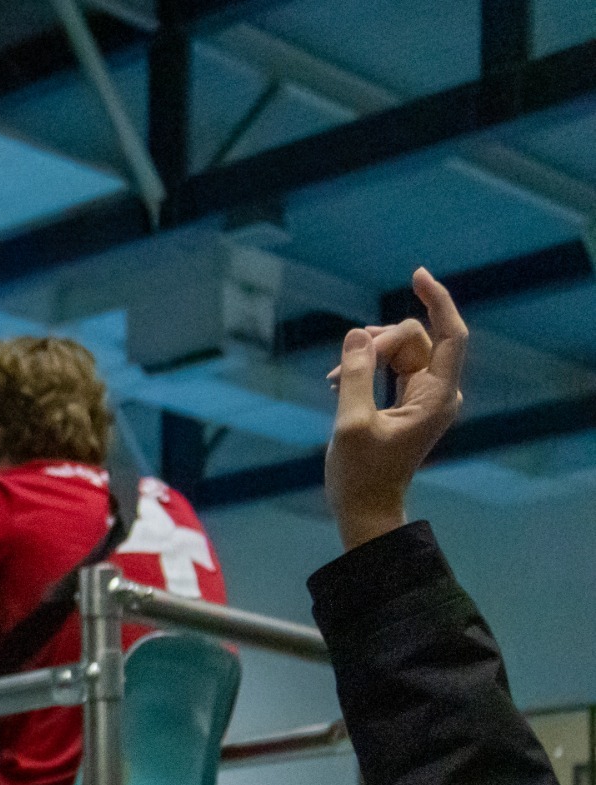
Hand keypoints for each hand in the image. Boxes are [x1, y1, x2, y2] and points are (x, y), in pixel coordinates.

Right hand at [324, 267, 467, 551]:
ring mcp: (424, 396)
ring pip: (401, 349)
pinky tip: (338, 382)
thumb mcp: (351, 423)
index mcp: (437, 397)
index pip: (451, 335)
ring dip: (366, 355)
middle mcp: (438, 392)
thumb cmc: (360, 474)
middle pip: (415, 339)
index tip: (417, 275)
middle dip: (376, 343)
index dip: (438, 301)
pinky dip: (366, 367)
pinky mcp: (408, 401)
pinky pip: (392, 366)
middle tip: (337, 374)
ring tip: (333, 381)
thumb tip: (359, 332)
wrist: (365, 509)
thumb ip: (355, 374)